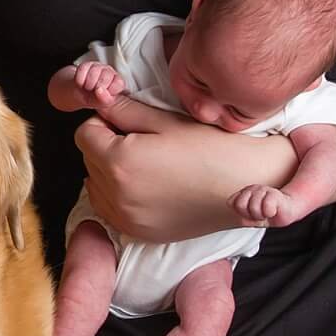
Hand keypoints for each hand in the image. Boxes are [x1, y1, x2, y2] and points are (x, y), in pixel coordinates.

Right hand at [74, 62, 125, 107]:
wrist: (80, 94)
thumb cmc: (95, 99)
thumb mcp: (102, 103)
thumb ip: (104, 99)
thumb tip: (99, 90)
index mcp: (118, 82)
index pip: (118, 83)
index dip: (109, 90)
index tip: (104, 95)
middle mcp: (110, 72)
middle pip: (106, 77)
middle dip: (97, 88)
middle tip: (94, 92)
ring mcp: (98, 66)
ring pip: (94, 71)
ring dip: (88, 84)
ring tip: (88, 88)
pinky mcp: (87, 64)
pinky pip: (83, 69)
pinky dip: (80, 80)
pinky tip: (82, 83)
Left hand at [77, 114, 295, 243]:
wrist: (252, 185)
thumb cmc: (213, 148)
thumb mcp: (166, 121)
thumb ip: (124, 111)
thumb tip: (100, 102)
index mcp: (119, 163)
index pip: (84, 133)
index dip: (104, 122)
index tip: (127, 122)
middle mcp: (117, 196)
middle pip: (88, 160)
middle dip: (107, 146)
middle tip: (144, 141)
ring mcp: (127, 219)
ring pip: (96, 185)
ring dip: (110, 172)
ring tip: (149, 164)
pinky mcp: (140, 233)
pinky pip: (110, 209)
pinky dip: (119, 195)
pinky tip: (150, 185)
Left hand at [230, 183, 293, 226]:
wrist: (288, 210)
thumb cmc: (268, 213)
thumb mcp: (251, 218)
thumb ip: (241, 216)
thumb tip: (240, 217)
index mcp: (244, 193)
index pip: (231, 202)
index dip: (240, 212)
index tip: (250, 214)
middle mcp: (251, 188)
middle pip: (240, 205)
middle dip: (250, 214)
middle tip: (260, 214)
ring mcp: (262, 189)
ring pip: (253, 208)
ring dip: (262, 215)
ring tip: (268, 212)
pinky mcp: (274, 193)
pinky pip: (266, 208)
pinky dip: (270, 213)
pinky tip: (274, 210)